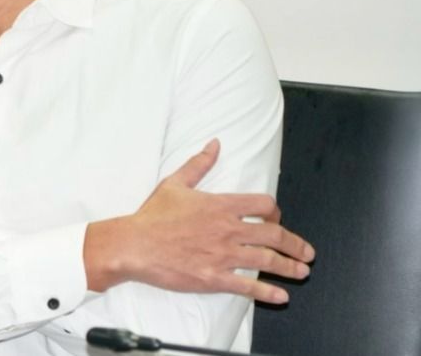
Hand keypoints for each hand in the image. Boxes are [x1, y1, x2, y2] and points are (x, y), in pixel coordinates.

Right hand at [84, 139, 315, 303]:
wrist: (134, 244)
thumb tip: (214, 145)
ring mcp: (223, 256)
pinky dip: (268, 291)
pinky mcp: (214, 278)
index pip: (264, 205)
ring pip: (268, 261)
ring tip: (302, 272)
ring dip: (290, 267)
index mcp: (220, 205)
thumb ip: (199, 164)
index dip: (276, 211)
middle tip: (307, 252)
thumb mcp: (175, 182)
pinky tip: (281, 295)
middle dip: (296, 245)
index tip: (278, 219)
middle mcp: (227, 230)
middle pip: (274, 235)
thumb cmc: (152, 215)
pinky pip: (248, 286)